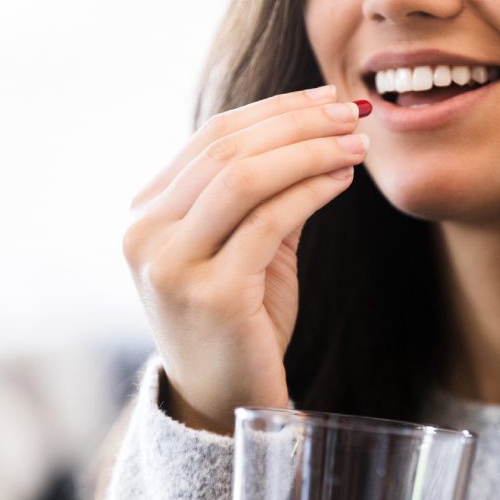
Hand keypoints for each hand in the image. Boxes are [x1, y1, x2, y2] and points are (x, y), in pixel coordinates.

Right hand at [122, 86, 369, 433]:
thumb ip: (265, 193)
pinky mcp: (210, 294)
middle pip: (226, 150)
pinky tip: (342, 180)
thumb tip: (316, 129)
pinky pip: (268, 221)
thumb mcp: (245, 247)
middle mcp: (144, 234)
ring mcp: (171, 265)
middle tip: (349, 115)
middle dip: (297, 123)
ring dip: (309, 151)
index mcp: (145, 215)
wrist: (225, 401)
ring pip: (243, 177)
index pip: (211, 138)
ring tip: (355, 144)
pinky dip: (311, 190)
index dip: (274, 109)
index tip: (325, 98)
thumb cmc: (240, 321)